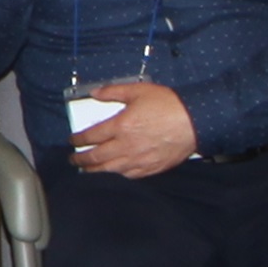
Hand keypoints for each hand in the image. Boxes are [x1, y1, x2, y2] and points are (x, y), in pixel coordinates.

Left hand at [69, 80, 198, 179]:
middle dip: (81, 159)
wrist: (194, 121)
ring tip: (87, 170)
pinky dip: (116, 176)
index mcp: (120, 126)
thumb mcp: (137, 90)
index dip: (78, 139)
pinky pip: (129, 176)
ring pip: (110, 170)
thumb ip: (113, 92)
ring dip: (95, 171)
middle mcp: (126, 146)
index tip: (73, 140)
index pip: (91, 136)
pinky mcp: (151, 168)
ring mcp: (139, 160)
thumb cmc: (168, 105)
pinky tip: (112, 174)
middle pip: (97, 157)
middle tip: (74, 159)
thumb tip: (95, 93)